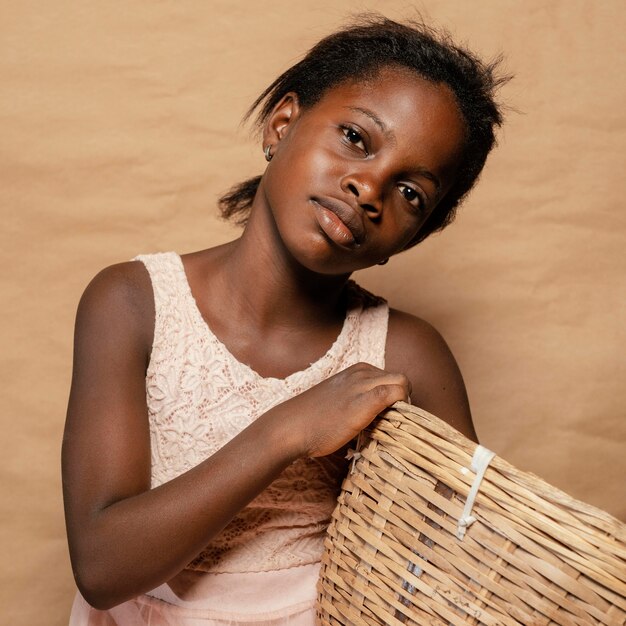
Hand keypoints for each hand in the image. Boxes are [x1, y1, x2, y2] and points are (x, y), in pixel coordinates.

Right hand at [268, 362, 410, 457]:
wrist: (292, 427)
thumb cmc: (312, 421)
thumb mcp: (338, 400)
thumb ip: (357, 400)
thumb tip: (376, 415)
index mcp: (356, 370)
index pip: (391, 378)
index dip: (395, 397)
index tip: (388, 417)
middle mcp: (362, 372)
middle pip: (400, 379)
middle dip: (403, 399)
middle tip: (392, 422)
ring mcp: (364, 384)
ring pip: (402, 383)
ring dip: (403, 403)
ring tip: (389, 425)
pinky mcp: (366, 400)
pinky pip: (396, 393)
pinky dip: (401, 406)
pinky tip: (389, 424)